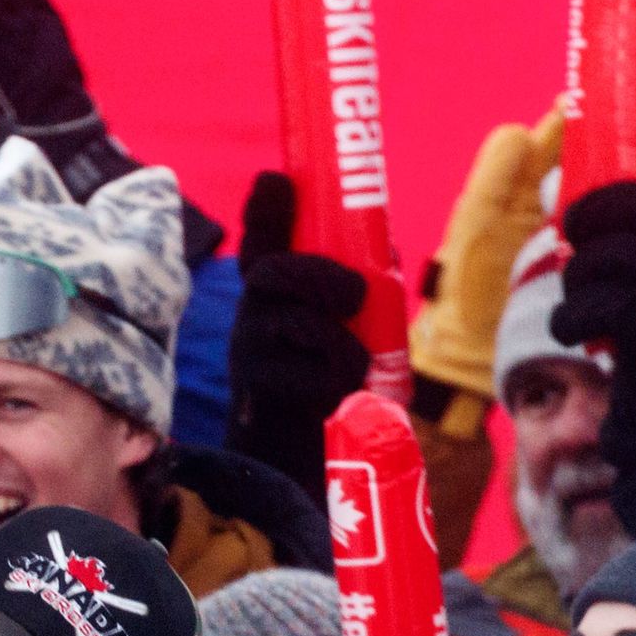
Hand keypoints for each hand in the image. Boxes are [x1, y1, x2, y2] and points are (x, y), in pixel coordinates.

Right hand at [227, 171, 371, 489]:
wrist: (303, 457)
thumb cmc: (330, 382)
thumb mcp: (349, 326)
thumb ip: (365, 286)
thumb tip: (387, 250)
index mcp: (275, 291)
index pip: (261, 239)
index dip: (266, 209)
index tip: (277, 178)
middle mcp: (252, 313)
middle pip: (270, 272)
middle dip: (317, 275)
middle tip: (356, 294)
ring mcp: (248, 352)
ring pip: (293, 323)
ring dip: (338, 342)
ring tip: (357, 365)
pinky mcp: (257, 393)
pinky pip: (302, 375)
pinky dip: (333, 384)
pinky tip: (338, 398)